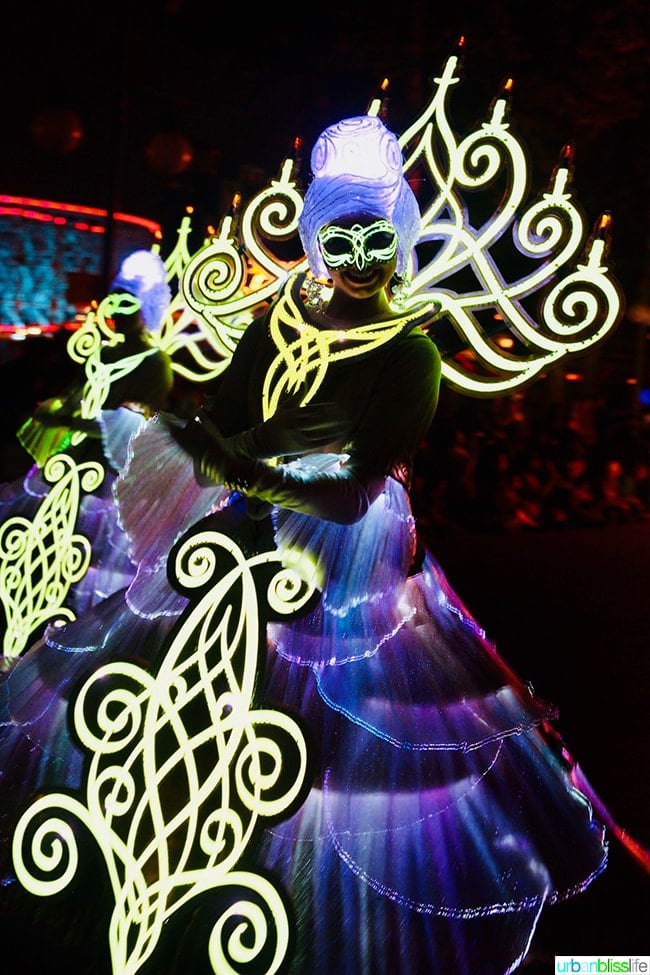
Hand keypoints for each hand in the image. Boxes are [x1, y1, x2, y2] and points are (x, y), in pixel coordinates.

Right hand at [229, 398, 348, 458]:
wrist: (266, 442)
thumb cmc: (277, 422)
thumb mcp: (284, 407)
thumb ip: (296, 396)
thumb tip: (304, 383)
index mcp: (293, 414)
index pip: (313, 410)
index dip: (327, 408)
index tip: (337, 407)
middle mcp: (297, 426)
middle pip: (319, 421)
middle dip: (333, 418)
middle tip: (345, 415)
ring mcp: (300, 437)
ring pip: (321, 432)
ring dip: (335, 429)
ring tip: (346, 425)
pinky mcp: (302, 447)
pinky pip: (319, 443)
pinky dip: (330, 439)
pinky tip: (339, 435)